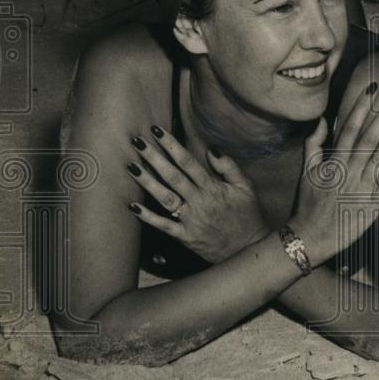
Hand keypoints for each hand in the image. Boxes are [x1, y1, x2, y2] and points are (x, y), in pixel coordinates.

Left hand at [126, 127, 269, 262]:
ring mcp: (190, 219)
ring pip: (165, 197)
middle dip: (153, 157)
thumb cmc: (247, 215)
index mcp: (213, 187)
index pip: (188, 161)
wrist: (247, 248)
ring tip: (131, 166)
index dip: (171, 145)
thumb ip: (229, 167)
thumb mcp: (246, 187)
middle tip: (137, 141)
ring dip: (147, 182)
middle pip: (172, 175)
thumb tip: (211, 149)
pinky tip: (132, 206)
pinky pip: (163, 226)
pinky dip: (148, 217)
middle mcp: (199, 201)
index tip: (157, 131)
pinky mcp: (185, 236)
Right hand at [287, 82, 378, 267]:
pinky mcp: (372, 206)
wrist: (309, 237)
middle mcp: (350, 172)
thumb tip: (323, 120)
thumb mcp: (307, 171)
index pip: (350, 128)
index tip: (372, 88)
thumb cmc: (308, 203)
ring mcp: (362, 188)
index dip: (361, 106)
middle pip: (369, 138)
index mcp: (335, 162)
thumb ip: (314, 144)